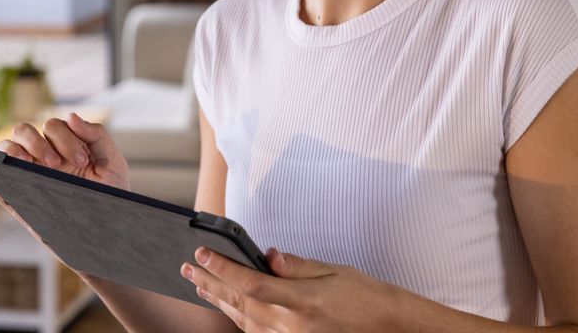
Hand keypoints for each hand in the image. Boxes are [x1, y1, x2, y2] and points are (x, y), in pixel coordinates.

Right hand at [0, 112, 129, 189]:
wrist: (105, 231)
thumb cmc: (110, 196)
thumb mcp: (112, 164)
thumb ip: (97, 135)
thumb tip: (71, 117)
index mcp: (63, 146)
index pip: (52, 126)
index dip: (65, 138)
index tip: (81, 160)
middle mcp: (43, 157)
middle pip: (24, 131)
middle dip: (38, 143)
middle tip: (55, 163)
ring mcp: (29, 175)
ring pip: (6, 147)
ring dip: (14, 150)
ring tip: (29, 163)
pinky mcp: (18, 198)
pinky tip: (10, 177)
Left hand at [180, 246, 401, 332]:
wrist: (390, 328)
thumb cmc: (366, 296)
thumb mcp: (334, 271)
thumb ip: (296, 265)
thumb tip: (267, 254)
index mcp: (303, 302)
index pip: (251, 283)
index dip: (222, 268)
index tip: (202, 253)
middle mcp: (293, 326)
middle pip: (240, 303)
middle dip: (210, 283)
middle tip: (187, 268)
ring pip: (244, 321)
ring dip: (219, 301)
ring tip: (199, 285)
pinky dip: (238, 318)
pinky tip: (227, 306)